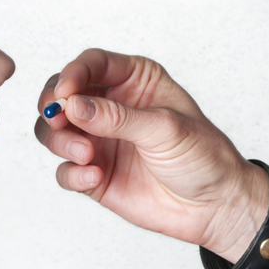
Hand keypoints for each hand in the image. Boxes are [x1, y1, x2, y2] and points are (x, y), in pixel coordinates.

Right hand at [35, 49, 268, 256]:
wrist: (215, 205)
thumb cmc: (203, 156)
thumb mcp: (166, 128)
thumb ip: (117, 117)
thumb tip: (72, 105)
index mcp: (135, 80)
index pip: (92, 63)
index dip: (72, 74)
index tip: (64, 93)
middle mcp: (112, 106)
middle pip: (61, 94)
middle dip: (53, 106)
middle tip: (60, 121)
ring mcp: (100, 140)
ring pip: (54, 131)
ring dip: (60, 141)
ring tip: (86, 155)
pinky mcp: (94, 173)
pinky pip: (65, 169)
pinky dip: (72, 173)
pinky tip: (95, 177)